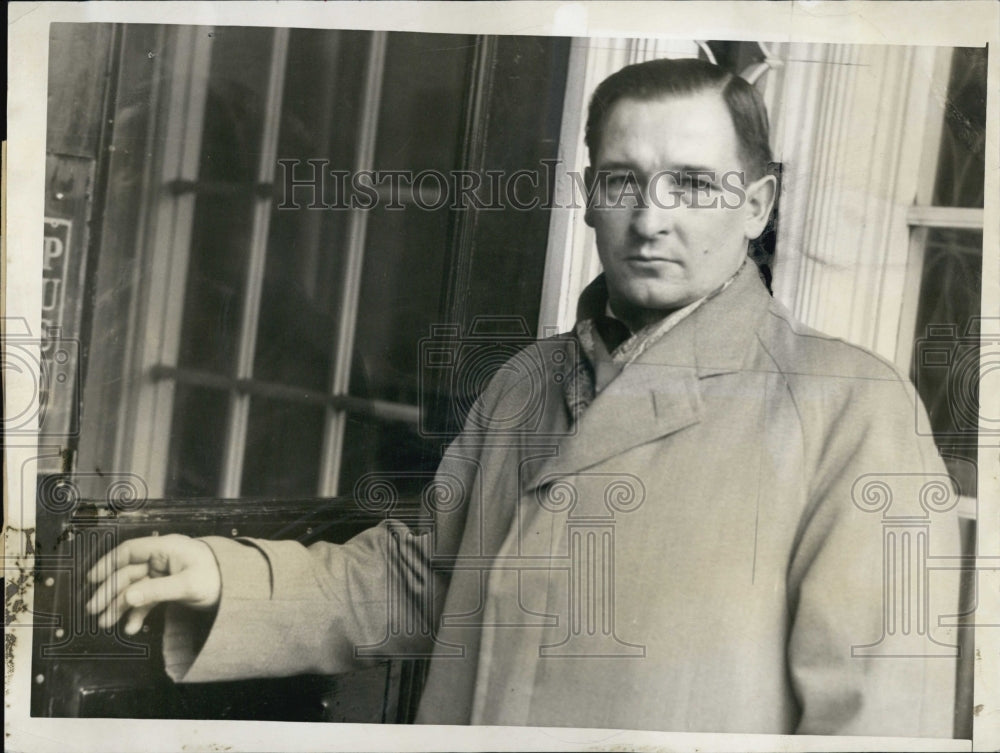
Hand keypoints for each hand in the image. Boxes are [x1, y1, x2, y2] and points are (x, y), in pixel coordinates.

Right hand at [85, 534, 221, 634]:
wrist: (238, 589)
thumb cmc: (217, 577)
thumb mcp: (188, 584)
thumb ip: (157, 591)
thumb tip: (127, 598)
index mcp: (166, 548)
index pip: (130, 551)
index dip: (108, 563)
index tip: (92, 579)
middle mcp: (162, 559)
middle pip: (128, 573)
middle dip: (110, 592)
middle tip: (94, 611)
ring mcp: (163, 574)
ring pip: (134, 589)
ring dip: (119, 605)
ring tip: (105, 623)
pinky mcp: (167, 589)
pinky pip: (146, 600)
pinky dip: (137, 613)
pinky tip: (130, 627)